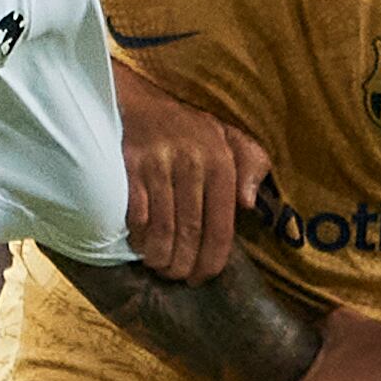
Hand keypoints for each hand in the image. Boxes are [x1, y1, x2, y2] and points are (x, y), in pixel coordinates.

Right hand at [119, 72, 268, 280]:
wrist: (139, 102)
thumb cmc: (189, 130)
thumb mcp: (230, 138)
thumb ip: (251, 164)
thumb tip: (249, 203)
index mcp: (220, 162)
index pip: (220, 227)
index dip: (212, 260)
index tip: (203, 278)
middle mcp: (192, 163)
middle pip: (189, 233)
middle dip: (183, 265)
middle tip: (178, 277)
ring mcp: (159, 165)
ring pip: (162, 229)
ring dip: (160, 257)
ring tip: (160, 266)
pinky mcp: (129, 166)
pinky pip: (135, 215)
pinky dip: (138, 238)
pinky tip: (140, 246)